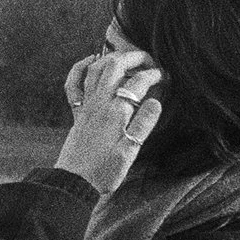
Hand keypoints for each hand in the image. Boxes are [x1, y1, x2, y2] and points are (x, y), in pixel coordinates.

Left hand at [52, 49, 164, 196]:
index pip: (138, 83)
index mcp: (116, 112)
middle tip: (149, 59)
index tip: (166, 75)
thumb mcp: (130, 152)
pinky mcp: (77, 113)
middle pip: (114, 66)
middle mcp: (99, 103)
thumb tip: (156, 101)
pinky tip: (90, 61)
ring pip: (95, 69)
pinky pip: (74, 83)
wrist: (74, 182)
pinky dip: (80, 68)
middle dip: (133, 56)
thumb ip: (143, 124)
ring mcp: (86, 106)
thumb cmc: (105, 171)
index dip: (154, 75)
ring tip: (127, 57)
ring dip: (111, 57)